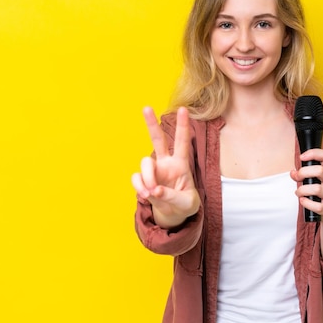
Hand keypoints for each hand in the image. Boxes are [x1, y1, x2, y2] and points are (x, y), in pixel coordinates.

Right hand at [131, 106, 199, 228]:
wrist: (174, 215)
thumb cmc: (185, 205)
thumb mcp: (186, 203)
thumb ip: (172, 196)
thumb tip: (154, 189)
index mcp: (181, 164)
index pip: (182, 142)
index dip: (183, 126)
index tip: (184, 109)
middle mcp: (166, 163)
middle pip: (158, 139)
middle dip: (152, 124)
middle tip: (146, 107)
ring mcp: (154, 170)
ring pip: (145, 162)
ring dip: (147, 178)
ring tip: (152, 192)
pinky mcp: (143, 180)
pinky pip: (136, 178)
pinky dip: (139, 187)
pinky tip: (146, 195)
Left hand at [290, 148, 322, 221]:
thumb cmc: (322, 194)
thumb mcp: (315, 181)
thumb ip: (303, 175)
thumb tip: (293, 172)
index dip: (313, 153)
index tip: (302, 157)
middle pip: (320, 171)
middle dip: (303, 172)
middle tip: (297, 177)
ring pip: (317, 189)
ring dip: (302, 190)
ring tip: (298, 192)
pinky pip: (317, 206)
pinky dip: (306, 203)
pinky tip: (303, 201)